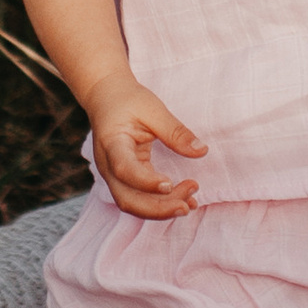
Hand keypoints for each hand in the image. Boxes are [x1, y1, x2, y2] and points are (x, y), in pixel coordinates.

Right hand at [89, 80, 205, 217]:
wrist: (106, 97)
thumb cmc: (128, 100)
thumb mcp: (153, 109)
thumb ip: (175, 132)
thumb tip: (201, 151)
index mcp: (112, 143)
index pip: (124, 170)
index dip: (146, 182)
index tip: (170, 184)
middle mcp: (108, 165)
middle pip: (127, 199)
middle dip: (157, 209)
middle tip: (187, 205)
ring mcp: (114, 175)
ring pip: (133, 204)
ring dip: (161, 209)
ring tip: (191, 202)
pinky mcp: (125, 178)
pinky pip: (139, 198)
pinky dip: (160, 204)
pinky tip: (184, 201)